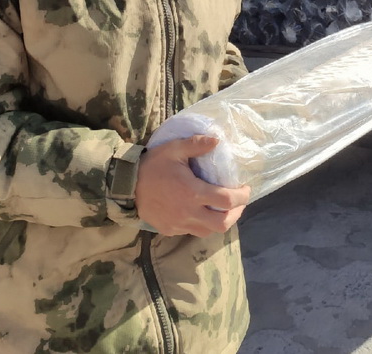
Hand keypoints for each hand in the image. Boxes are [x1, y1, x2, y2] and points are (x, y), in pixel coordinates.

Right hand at [135, 135, 250, 236]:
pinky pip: (192, 231)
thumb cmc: (152, 165)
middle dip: (236, 214)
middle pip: (222, 224)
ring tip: (222, 208)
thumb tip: (217, 140)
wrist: (125, 185)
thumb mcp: (174, 149)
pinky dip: (201, 224)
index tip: (245, 188)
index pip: (227, 201)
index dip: (242, 196)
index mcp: (192, 192)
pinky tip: (200, 212)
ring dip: (219, 221)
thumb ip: (196, 144)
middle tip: (238, 203)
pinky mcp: (170, 230)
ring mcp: (178, 224)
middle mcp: (188, 213)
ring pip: (208, 231)